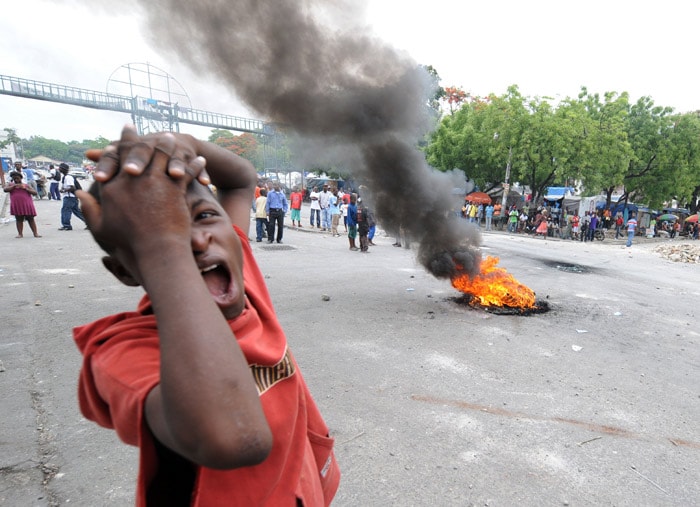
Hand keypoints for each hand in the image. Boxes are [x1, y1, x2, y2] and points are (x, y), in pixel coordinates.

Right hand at [78, 133, 199, 269]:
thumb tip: (79, 192)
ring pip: (162, 156)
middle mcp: (132, 180)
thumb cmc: (128, 244)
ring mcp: (154, 182)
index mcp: (112, 187)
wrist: (155, 253)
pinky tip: (200, 159)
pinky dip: (193, 164)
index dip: (118, 145)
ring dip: (168, 146)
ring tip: (173, 139)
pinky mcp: (174, 188)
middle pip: (137, 152)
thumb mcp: (102, 227)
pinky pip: (185, 170)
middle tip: (148, 131)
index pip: (114, 158)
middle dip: (143, 139)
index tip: (123, 134)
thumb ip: (89, 208)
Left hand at [85, 125, 208, 185]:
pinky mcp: (191, 158)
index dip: (107, 165)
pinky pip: (196, 167)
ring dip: (174, 163)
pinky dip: (201, 172)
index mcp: (132, 148)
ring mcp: (172, 151)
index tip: (99, 179)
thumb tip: (87, 154)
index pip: (115, 154)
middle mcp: (152, 146)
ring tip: (174, 175)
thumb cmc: (147, 159)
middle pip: (143, 151)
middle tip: (133, 173)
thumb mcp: (129, 159)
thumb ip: (110, 161)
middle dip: (138, 160)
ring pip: (173, 156)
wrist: (176, 144)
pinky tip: (205, 183)